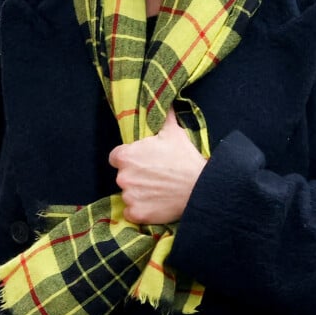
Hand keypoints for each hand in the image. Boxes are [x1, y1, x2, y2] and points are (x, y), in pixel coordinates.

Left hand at [109, 109, 206, 224]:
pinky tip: (155, 203)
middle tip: (154, 175)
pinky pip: (132, 212)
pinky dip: (140, 210)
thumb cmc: (184, 158)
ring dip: (139, 193)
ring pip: (128, 194)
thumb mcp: (173, 132)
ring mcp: (129, 197)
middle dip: (135, 175)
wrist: (199, 187)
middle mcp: (123, 176)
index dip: (129, 158)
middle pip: (123, 176)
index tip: (142, 161)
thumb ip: (162, 116)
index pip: (116, 157)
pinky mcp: (137, 214)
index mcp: (126, 156)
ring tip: (158, 190)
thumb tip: (164, 101)